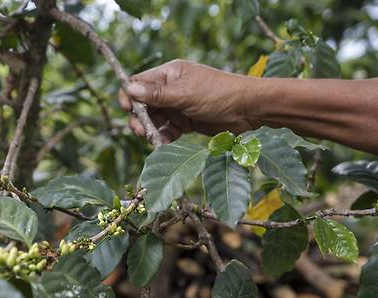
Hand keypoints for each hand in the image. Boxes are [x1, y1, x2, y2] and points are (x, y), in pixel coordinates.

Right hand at [118, 60, 259, 142]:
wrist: (248, 110)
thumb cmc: (218, 94)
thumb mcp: (185, 94)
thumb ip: (157, 94)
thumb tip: (129, 89)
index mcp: (169, 74)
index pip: (138, 83)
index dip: (129, 96)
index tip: (129, 110)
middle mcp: (170, 88)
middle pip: (142, 104)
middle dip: (139, 118)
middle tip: (142, 131)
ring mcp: (177, 105)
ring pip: (153, 119)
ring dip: (150, 130)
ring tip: (153, 139)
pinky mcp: (184, 121)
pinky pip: (166, 130)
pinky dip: (163, 137)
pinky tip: (165, 143)